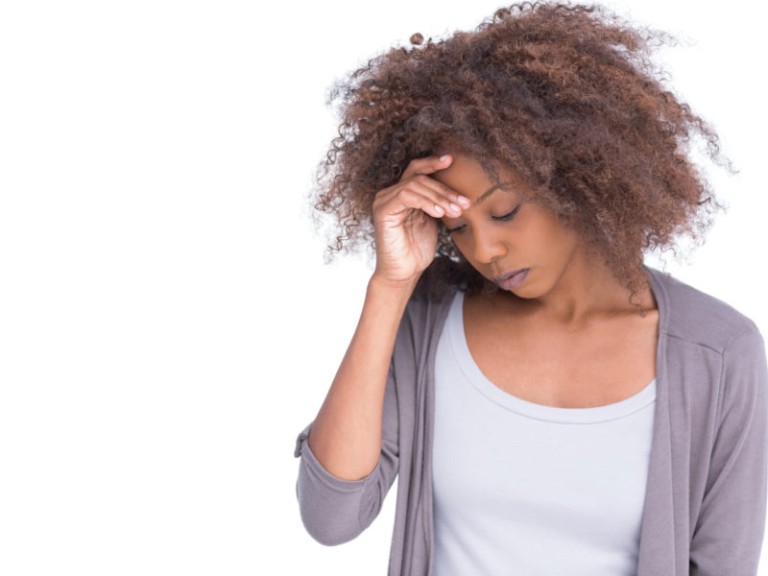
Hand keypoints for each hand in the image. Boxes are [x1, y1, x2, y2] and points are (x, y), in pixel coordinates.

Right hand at [371, 155, 468, 285]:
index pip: (416, 170)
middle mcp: (389, 194)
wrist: (404, 273)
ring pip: (415, 185)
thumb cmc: (417, 250)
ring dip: (439, 197)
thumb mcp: (432, 221)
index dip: (432, 163)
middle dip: (445, 190)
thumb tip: (457, 190)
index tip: (451, 160)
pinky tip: (439, 213)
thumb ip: (437, 203)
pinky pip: (406, 196)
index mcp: (401, 194)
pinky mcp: (383, 211)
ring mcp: (384, 201)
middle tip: (464, 203)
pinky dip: (426, 202)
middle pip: (419, 177)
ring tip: (455, 211)